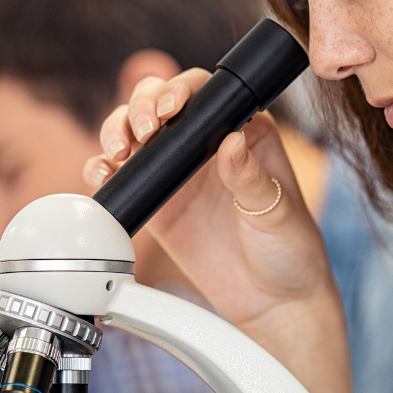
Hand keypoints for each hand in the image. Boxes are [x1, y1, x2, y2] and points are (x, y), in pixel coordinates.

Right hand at [86, 71, 328, 328]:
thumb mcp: (277, 211)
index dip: (180, 91)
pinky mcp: (155, 204)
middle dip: (140, 108)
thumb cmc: (288, 250)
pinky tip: (104, 175)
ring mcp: (176, 173)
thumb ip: (250, 177)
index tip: (171, 110)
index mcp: (243, 131)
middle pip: (158, 104)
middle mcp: (205, 146)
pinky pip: (121, 178)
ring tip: (119, 153)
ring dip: (116, 132)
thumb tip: (231, 143)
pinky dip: (103, 170)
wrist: (270, 301)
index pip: (204, 93)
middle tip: (143, 132)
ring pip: (133, 134)